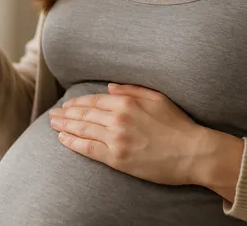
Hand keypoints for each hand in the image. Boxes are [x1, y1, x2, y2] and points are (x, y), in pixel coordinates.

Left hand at [49, 83, 207, 185]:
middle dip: (66, 114)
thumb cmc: (178, 124)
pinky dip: (73, 143)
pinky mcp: (117, 159)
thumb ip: (132, 90)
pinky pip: (89, 149)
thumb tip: (110, 87)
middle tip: (53, 114)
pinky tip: (63, 139)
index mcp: (127, 102)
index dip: (78, 103)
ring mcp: (116, 139)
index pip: (94, 101)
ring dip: (65, 127)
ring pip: (83, 130)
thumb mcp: (158, 98)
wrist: (193, 152)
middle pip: (84, 115)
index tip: (68, 104)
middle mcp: (118, 119)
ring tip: (53, 124)